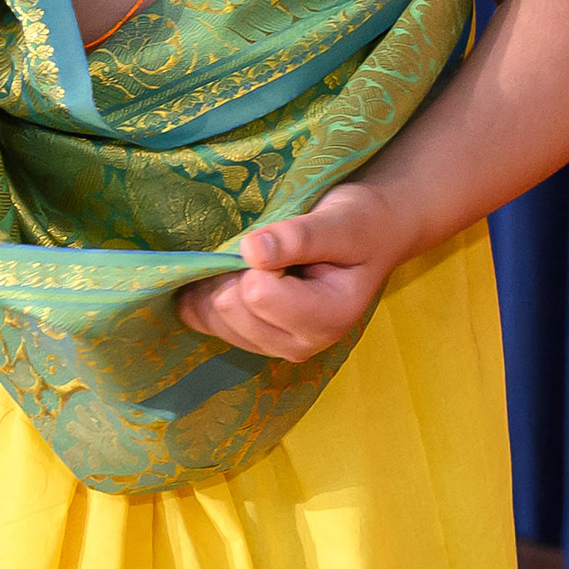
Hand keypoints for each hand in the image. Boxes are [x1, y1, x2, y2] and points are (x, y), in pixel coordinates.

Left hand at [176, 182, 412, 360]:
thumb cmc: (359, 225)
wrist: (368, 237)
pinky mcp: (248, 340)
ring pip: (211, 316)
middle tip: (264, 245)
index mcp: (329, 320)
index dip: (261, 257)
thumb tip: (250, 249)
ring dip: (220, 279)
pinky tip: (229, 271)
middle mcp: (300, 345)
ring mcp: (271, 347)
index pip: (259, 294)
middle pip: (231, 308)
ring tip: (253, 259)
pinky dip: (204, 290)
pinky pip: (200, 319)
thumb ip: (302, 237)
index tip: (283, 237)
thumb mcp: (342, 222)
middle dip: (236, 270)